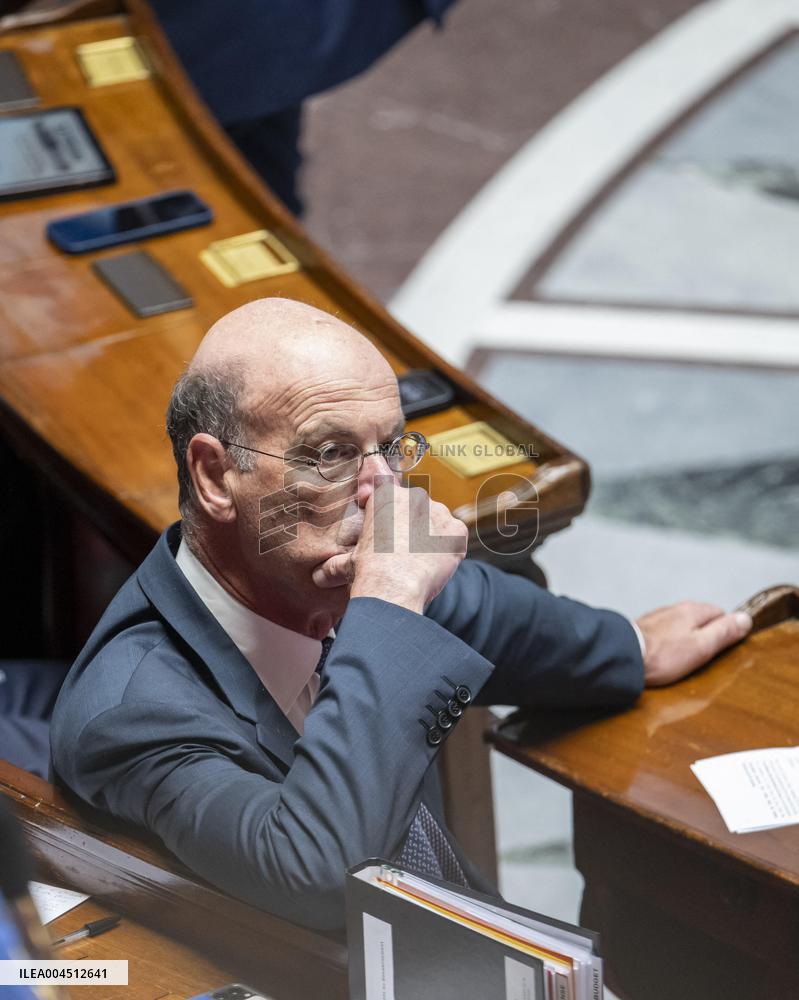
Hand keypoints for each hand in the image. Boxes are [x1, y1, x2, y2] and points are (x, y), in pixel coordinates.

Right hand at [312, 479, 467, 612]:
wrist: (393, 587)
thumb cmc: (368, 572)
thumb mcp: (347, 562)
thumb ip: (336, 562)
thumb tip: (318, 576)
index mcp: (386, 496)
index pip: (388, 491)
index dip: (386, 514)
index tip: (385, 532)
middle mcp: (414, 497)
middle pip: (414, 507)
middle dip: (409, 526)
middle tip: (401, 552)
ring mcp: (438, 512)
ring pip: (436, 521)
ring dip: (430, 536)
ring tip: (418, 561)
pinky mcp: (456, 530)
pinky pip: (454, 536)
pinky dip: (449, 548)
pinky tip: (435, 563)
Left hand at [636, 602, 751, 686]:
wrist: (623, 657)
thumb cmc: (661, 655)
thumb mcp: (702, 646)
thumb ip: (723, 632)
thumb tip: (745, 619)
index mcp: (692, 611)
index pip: (721, 614)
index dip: (726, 631)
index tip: (724, 648)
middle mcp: (675, 609)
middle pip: (700, 619)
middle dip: (705, 636)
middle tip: (703, 657)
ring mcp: (658, 618)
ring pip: (681, 626)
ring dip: (686, 639)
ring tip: (683, 660)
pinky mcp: (644, 629)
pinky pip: (665, 634)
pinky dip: (669, 644)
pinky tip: (665, 657)